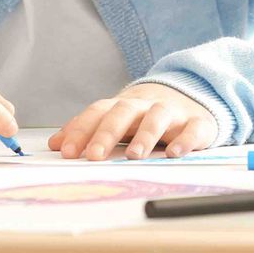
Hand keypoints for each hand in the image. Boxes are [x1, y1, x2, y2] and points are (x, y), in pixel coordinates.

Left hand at [50, 83, 217, 159]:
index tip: (67, 152)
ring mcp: (173, 113)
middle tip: (94, 155)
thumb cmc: (146, 115)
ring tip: (134, 156)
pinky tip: (174, 153)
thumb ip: (87, 129)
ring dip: (145, 135)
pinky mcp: (198, 123)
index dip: (82, 130)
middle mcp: (146, 106)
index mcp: (123, 105)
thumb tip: (55, 143)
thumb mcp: (117, 119)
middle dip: (107, 133)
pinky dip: (185, 140)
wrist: (191, 97)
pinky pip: (193, 129)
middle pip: (124, 112)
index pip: (98, 112)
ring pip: (158, 117)